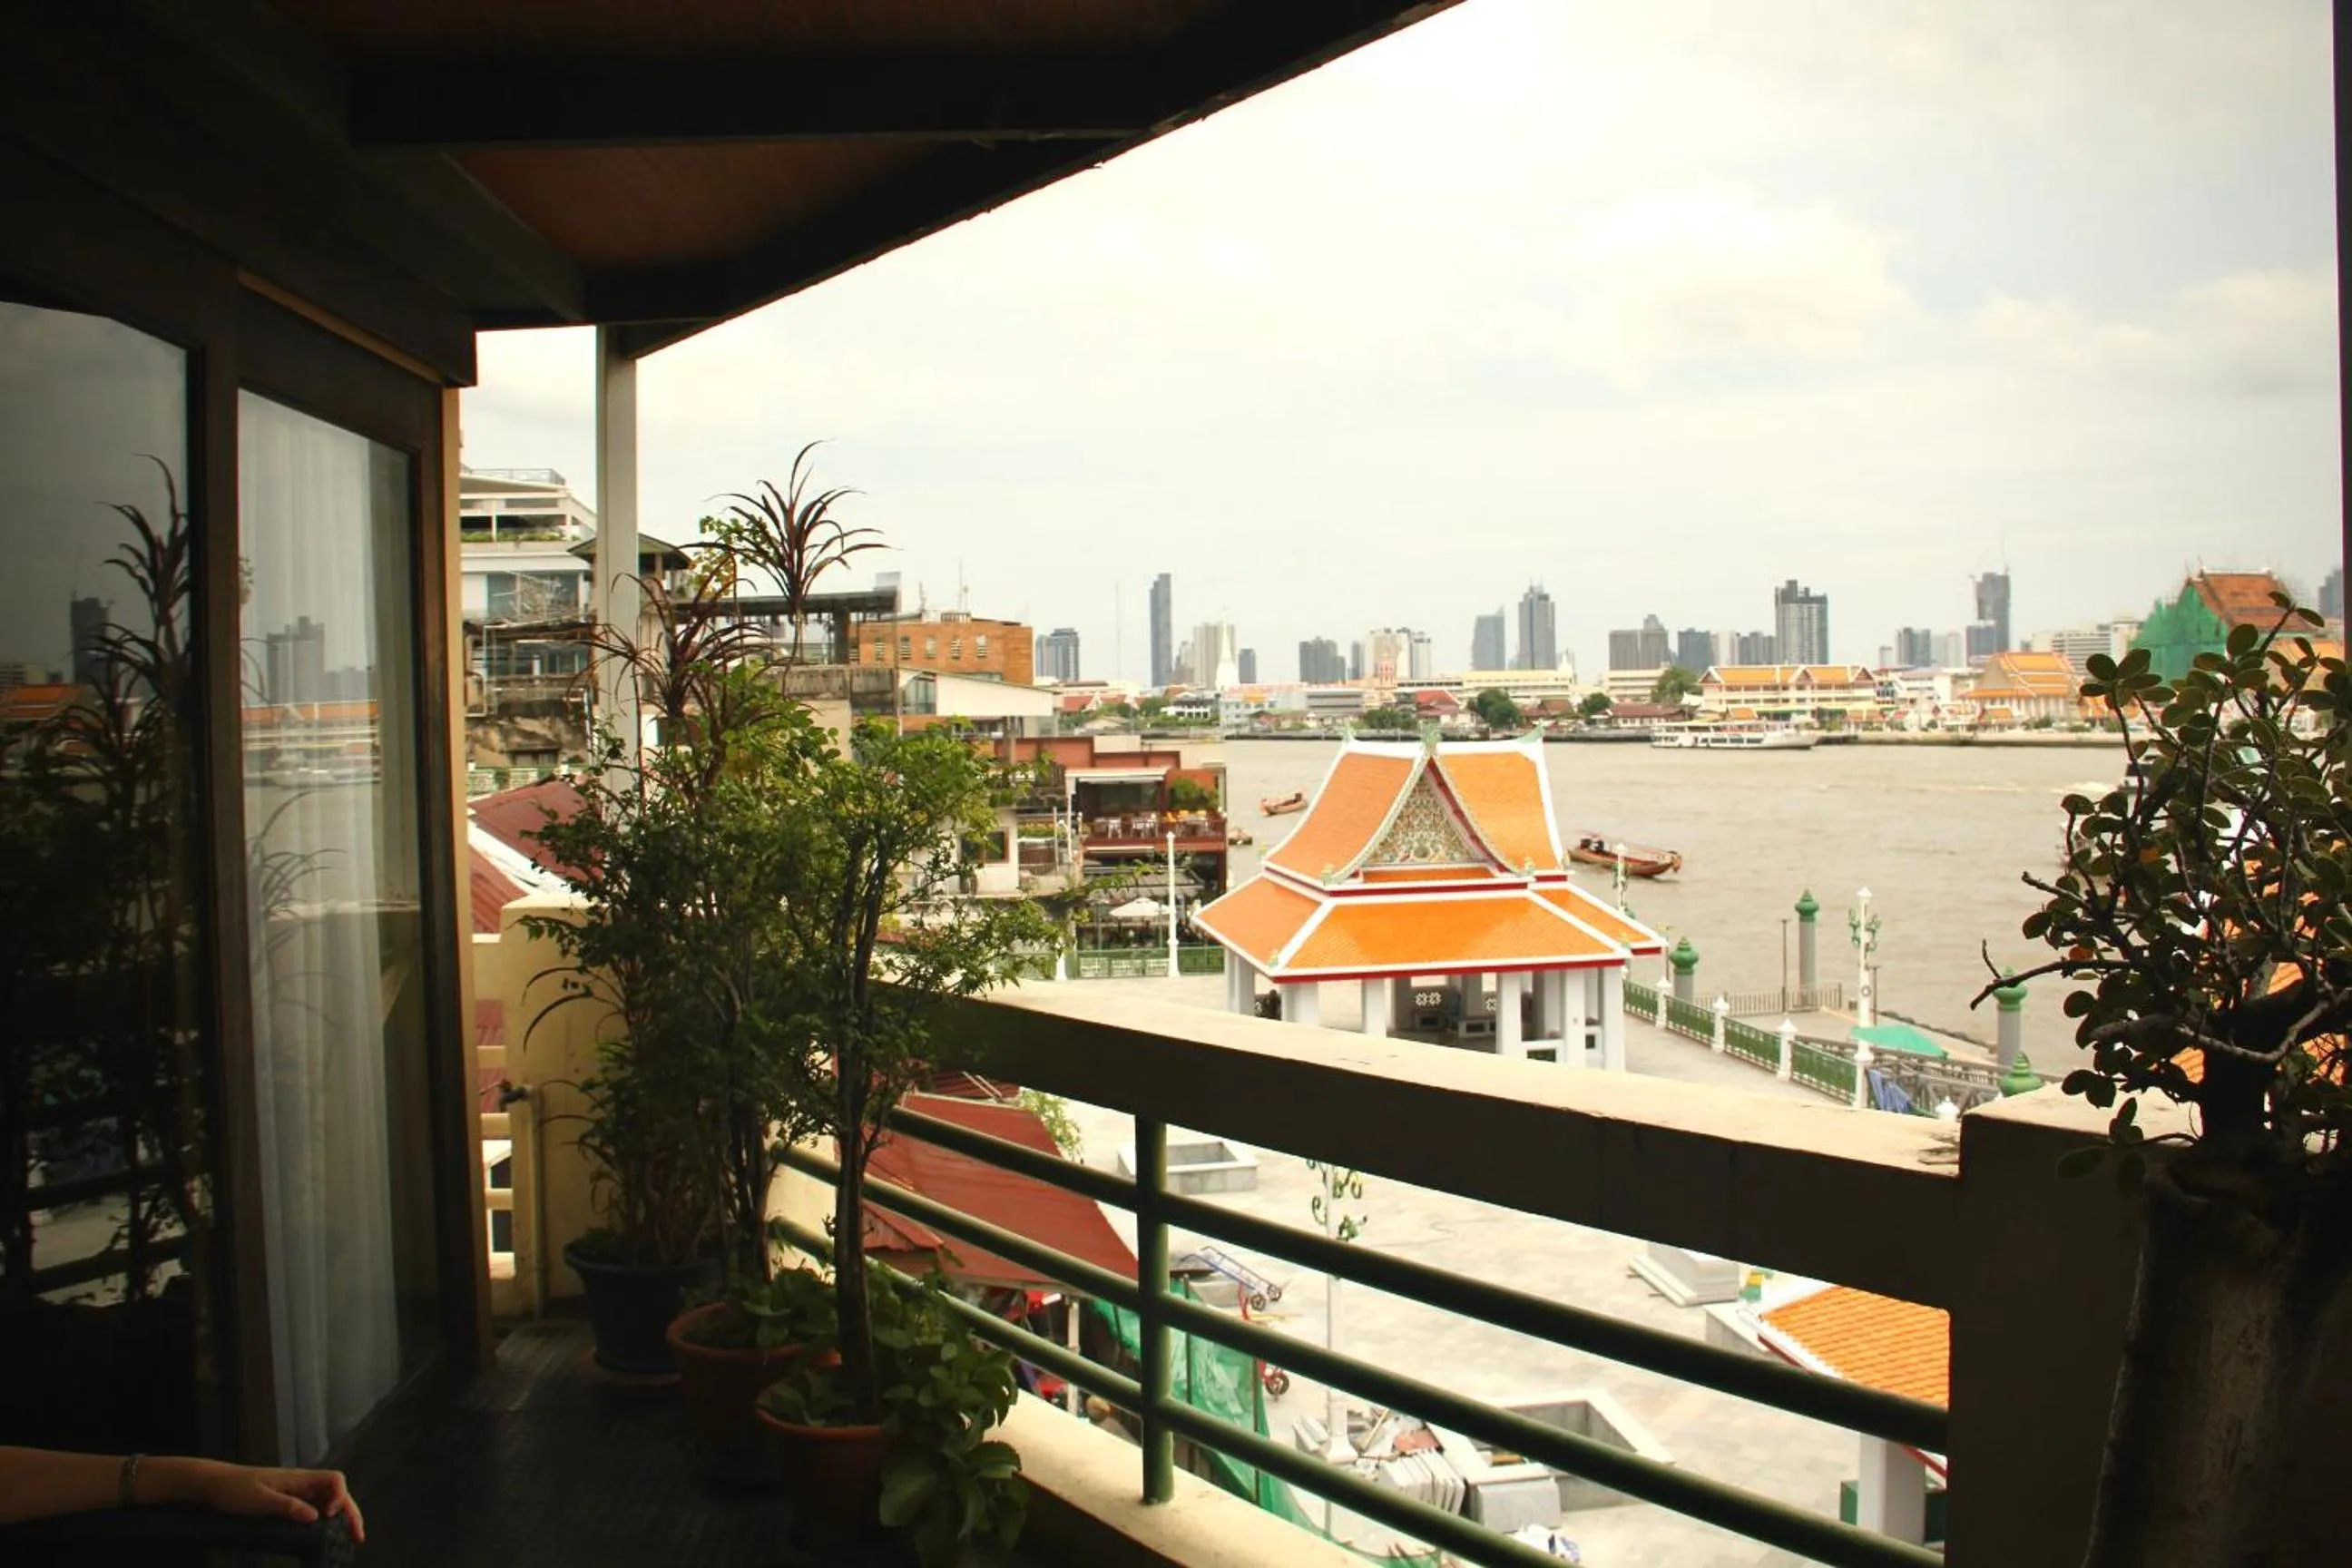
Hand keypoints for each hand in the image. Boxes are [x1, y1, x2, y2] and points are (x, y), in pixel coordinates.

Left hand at [176, 1458, 365, 1542]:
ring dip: (339, 1517)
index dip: (340, 1497)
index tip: (330, 1517)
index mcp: (298, 1479)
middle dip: (350, 1512)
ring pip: (327, 1501)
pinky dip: (323, 1521)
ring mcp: (295, 1492)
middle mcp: (301, 1484)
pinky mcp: (287, 1501)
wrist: (214, 1485)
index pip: (334, 1479)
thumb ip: (287, 1507)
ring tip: (345, 1537)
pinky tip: (321, 1534)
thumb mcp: (259, 1500)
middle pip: (337, 1493)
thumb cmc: (234, 1489)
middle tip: (357, 1536)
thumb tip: (315, 1517)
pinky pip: (313, 1508)